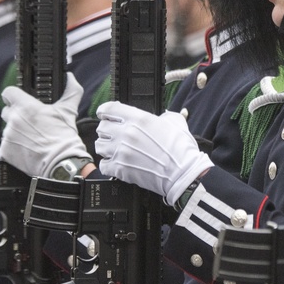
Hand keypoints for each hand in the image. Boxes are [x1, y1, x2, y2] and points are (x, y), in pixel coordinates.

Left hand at [0, 73, 87, 176]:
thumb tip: (71, 78)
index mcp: (26, 107)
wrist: (61, 163)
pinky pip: (5, 146)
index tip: (18, 100)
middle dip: (15, 115)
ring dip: (15, 132)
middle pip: (6, 111)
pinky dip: (13, 148)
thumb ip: (70, 90)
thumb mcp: (68, 110)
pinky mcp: (4, 151)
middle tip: (29, 123)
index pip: (8, 92)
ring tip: (31, 139)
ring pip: (7, 129)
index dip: (13, 95)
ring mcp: (8, 136)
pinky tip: (26, 149)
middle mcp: (14, 120)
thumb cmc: (64, 138)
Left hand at [95, 101, 212, 203]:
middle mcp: (127, 133)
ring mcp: (121, 152)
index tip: (103, 114)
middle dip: (107, 130)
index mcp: (139, 119)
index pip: (109, 109)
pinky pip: (103, 165)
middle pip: (102, 127)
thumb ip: (167, 116)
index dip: (104, 111)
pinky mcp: (120, 169)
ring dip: (106, 147)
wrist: (183, 174)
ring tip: (113, 150)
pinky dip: (108, 165)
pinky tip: (115, 164)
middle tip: (113, 135)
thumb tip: (165, 115)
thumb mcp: (177, 124)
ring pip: (99, 145)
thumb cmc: (182, 150)